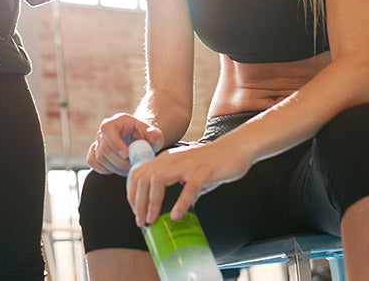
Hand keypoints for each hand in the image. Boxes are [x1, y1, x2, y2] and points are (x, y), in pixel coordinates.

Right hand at [86, 113, 163, 175]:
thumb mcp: (155, 135)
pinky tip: (117, 169)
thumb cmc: (147, 137)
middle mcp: (104, 130)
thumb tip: (152, 136)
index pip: (107, 130)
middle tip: (131, 166)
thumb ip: (155, 135)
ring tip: (128, 169)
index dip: (116, 144)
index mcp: (116, 121)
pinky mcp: (94, 151)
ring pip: (99, 158)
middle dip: (118, 161)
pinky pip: (92, 162)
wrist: (139, 140)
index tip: (127, 155)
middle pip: (103, 148)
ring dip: (114, 167)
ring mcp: (98, 141)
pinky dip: (104, 169)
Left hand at [126, 140, 252, 226]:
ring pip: (158, 181)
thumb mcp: (188, 172)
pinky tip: (176, 216)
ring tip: (152, 219)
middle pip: (144, 178)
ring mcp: (187, 164)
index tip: (136, 211)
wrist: (236, 148)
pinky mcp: (203, 171)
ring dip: (152, 203)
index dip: (132, 194)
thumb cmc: (213, 162)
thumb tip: (173, 211)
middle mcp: (172, 159)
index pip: (138, 173)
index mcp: (166, 158)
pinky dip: (180, 203)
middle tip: (141, 221)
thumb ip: (179, 187)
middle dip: (138, 202)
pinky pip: (188, 188)